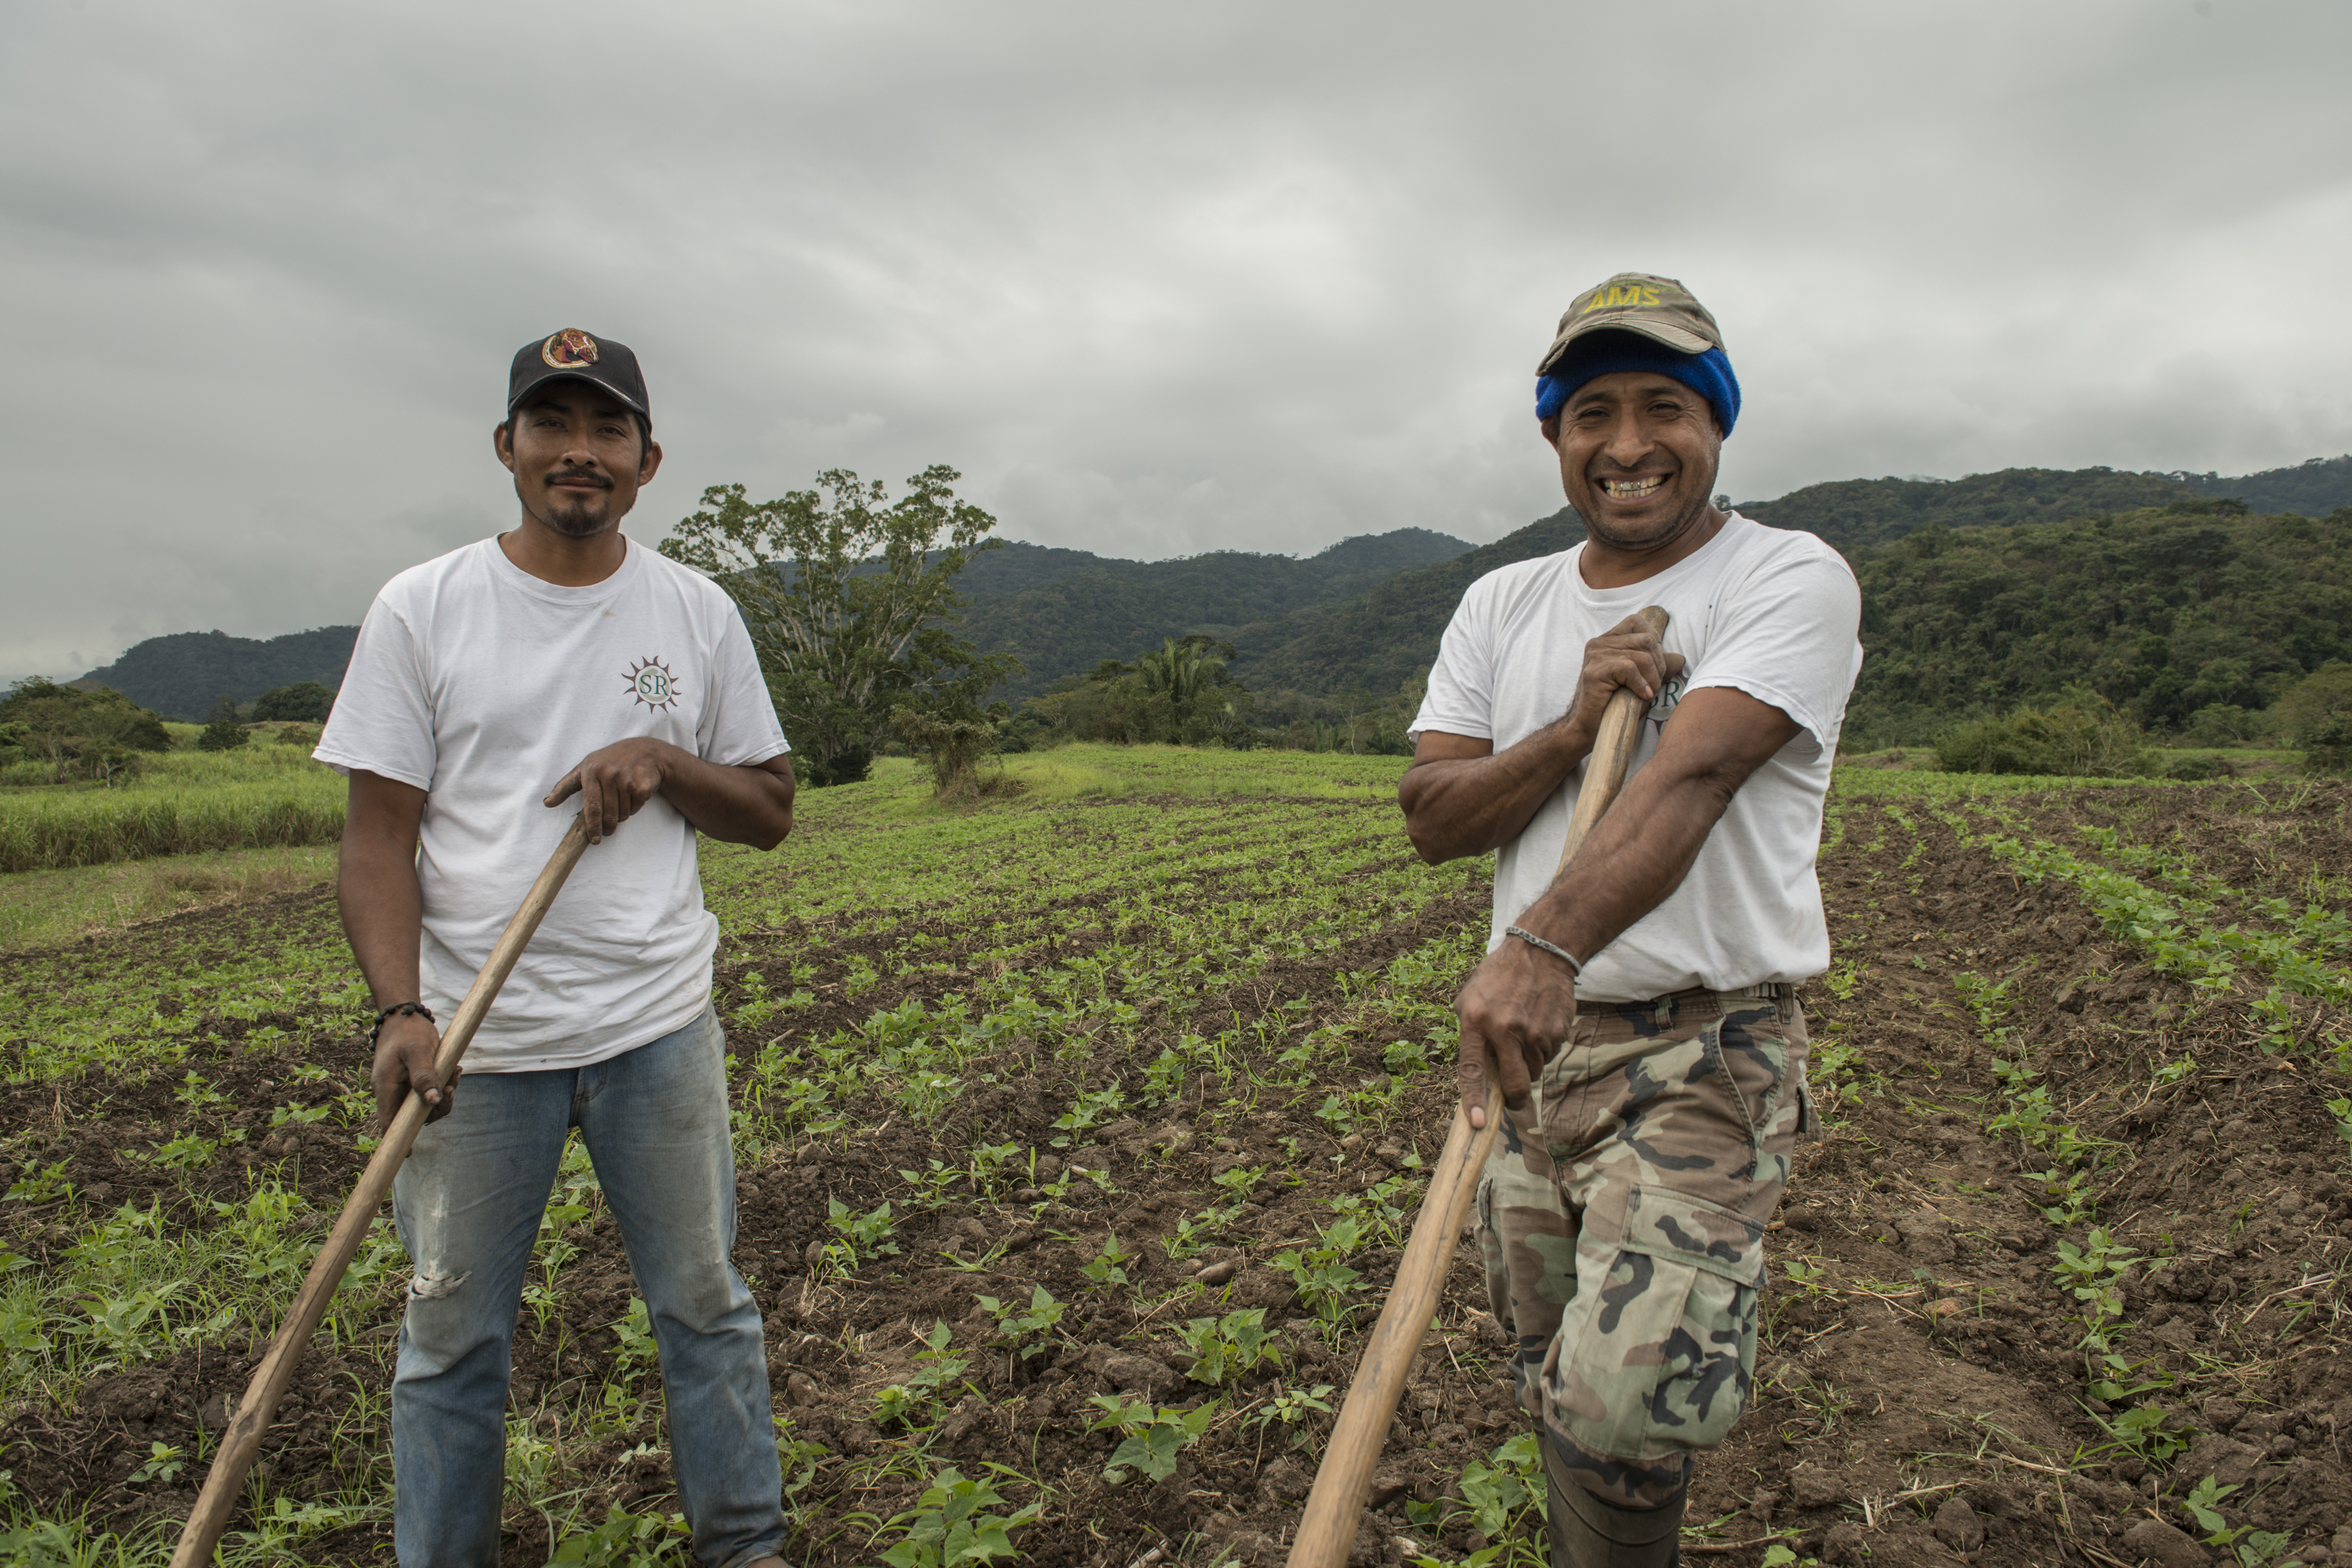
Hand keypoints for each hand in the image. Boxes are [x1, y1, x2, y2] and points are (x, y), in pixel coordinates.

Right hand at [371, 1010, 458, 1132]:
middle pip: (411, 1116)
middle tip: (452, 1089)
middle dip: (436, 1107)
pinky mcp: (413, 1081)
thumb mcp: (418, 1051)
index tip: (408, 1155)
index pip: (387, 1122)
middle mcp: (391, 1091)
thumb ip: (424, 1076)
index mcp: (385, 1087)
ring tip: (455, 1073)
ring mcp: (402, 1087)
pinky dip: (443, 1086)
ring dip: (443, 1094)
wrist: (405, 1015)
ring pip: (424, 1105)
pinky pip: (430, 1092)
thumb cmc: (408, 1031)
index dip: (396, 1140)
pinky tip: (454, 1071)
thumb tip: (432, 1101)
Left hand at [546, 737, 675, 842]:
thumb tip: (547, 803)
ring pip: (623, 812)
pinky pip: (636, 807)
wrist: (644, 750)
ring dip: (623, 814)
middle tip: (608, 831)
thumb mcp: (585, 768)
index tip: (594, 840)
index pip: (591, 805)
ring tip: (622, 802)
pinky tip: (634, 795)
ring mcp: (627, 779)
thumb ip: (565, 786)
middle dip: (608, 827)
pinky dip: (635, 806)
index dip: (592, 825)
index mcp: (591, 772)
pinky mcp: (642, 784)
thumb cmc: (609, 760)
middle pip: (608, 813)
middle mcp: (609, 774)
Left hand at [1454, 936, 1578, 1127]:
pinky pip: (1548, 1056)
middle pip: (1515, 1085)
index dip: (1474, 1100)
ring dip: (1528, 1065)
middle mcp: (1505, 1030)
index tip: (1477, 1123)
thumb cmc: (1498, 978)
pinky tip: (1537, 1025)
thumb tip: (1477, 1073)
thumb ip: (1470, 1034)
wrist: (1540, 952)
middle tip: (1512, 1097)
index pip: (1472, 1070)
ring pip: (1534, 1072)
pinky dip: (1542, 1049)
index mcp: (1477, 1021)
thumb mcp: (1470, 999)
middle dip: (1514, 1098)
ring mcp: (1535, 1032)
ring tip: (1523, 1036)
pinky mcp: (1557, 1031)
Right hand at [1563, 613, 1685, 745]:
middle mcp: (1599, 643)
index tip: (1655, 665)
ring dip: (1652, 678)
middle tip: (1654, 685)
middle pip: (1646, 640)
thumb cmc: (1615, 704)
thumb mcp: (1641, 679)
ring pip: (1642, 656)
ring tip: (1648, 693)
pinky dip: (1641, 685)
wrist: (1588, 727)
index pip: (1637, 622)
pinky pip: (1630, 669)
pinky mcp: (1595, 671)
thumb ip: (1656, 665)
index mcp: (1608, 640)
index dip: (1654, 639)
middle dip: (1659, 664)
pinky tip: (1641, 696)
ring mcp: (1595, 655)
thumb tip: (1680, 658)